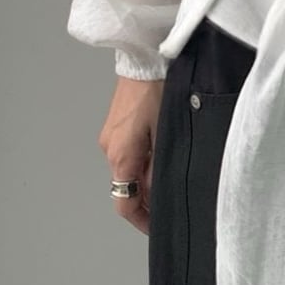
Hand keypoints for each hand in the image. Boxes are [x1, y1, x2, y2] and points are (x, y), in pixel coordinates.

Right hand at [98, 76, 164, 235]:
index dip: (142, 220)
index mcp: (121, 155)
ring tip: (173, 171)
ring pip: (129, 168)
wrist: (145, 57)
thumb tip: (158, 192)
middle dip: (149, 196)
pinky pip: (129, 151)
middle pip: (127, 186)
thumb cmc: (159, 90)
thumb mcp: (166, 134)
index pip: (124, 203)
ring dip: (147, 175)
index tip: (158, 226)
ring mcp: (111, 135)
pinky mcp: (116, 123)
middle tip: (173, 198)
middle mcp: (110, 148)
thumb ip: (161, 167)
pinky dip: (143, 158)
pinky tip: (162, 150)